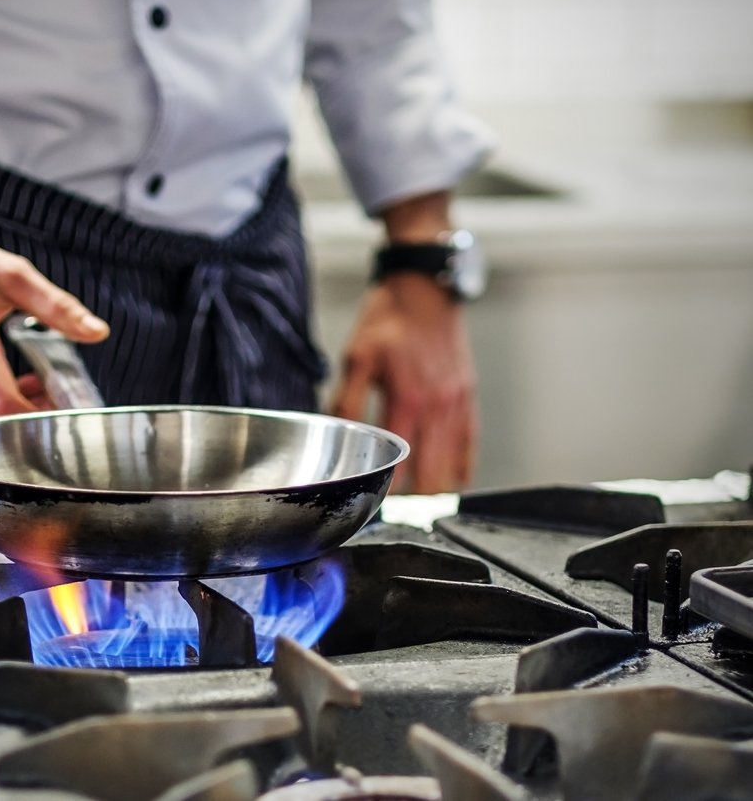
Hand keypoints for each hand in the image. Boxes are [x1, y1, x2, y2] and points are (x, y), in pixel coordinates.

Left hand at [328, 273, 477, 493]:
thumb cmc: (389, 319)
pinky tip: (450, 481)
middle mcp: (438, 406)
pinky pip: (469, 443)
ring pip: (453, 463)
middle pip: (432, 473)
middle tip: (398, 516)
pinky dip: (460, 466)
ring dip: (437, 488)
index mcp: (407, 399)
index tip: (377, 507)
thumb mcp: (357, 356)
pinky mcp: (468, 396)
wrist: (425, 289)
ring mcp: (457, 403)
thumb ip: (347, 399)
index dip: (389, 490)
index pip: (400, 462)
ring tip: (420, 508)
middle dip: (416, 500)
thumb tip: (335, 433)